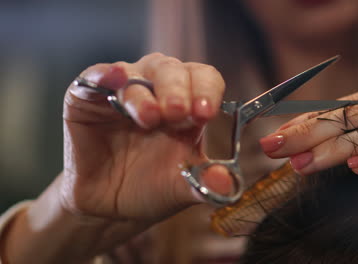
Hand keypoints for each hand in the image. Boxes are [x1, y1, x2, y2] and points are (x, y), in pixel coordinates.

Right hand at [63, 53, 229, 221]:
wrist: (109, 206)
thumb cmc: (151, 187)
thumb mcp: (182, 187)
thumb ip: (205, 183)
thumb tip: (227, 185)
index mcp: (187, 105)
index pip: (203, 79)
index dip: (207, 90)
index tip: (206, 113)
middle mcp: (157, 90)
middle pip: (172, 70)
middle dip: (177, 90)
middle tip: (178, 113)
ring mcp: (123, 91)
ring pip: (136, 73)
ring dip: (145, 94)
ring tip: (150, 117)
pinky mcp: (87, 99)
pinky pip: (93, 78)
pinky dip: (102, 75)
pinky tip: (114, 76)